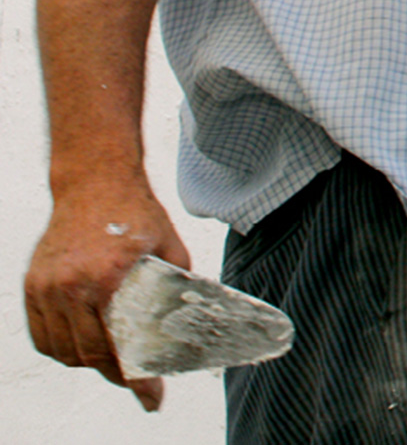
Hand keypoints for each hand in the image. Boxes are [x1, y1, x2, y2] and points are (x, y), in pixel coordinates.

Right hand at [24, 176, 190, 411]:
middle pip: (89, 355)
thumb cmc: (136, 213)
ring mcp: (46, 287)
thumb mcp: (169, 247)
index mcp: (106, 278)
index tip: (152, 398)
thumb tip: (198, 317)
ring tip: (111, 362)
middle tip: (136, 379)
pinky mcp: (32, 285)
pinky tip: (81, 348)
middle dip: (115, 374)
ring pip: (62, 350)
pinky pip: (42, 335)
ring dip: (87, 363)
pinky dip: (60, 349)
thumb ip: (181, 284)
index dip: (136, 380)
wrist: (94, 182)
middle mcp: (70, 286)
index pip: (118, 346)